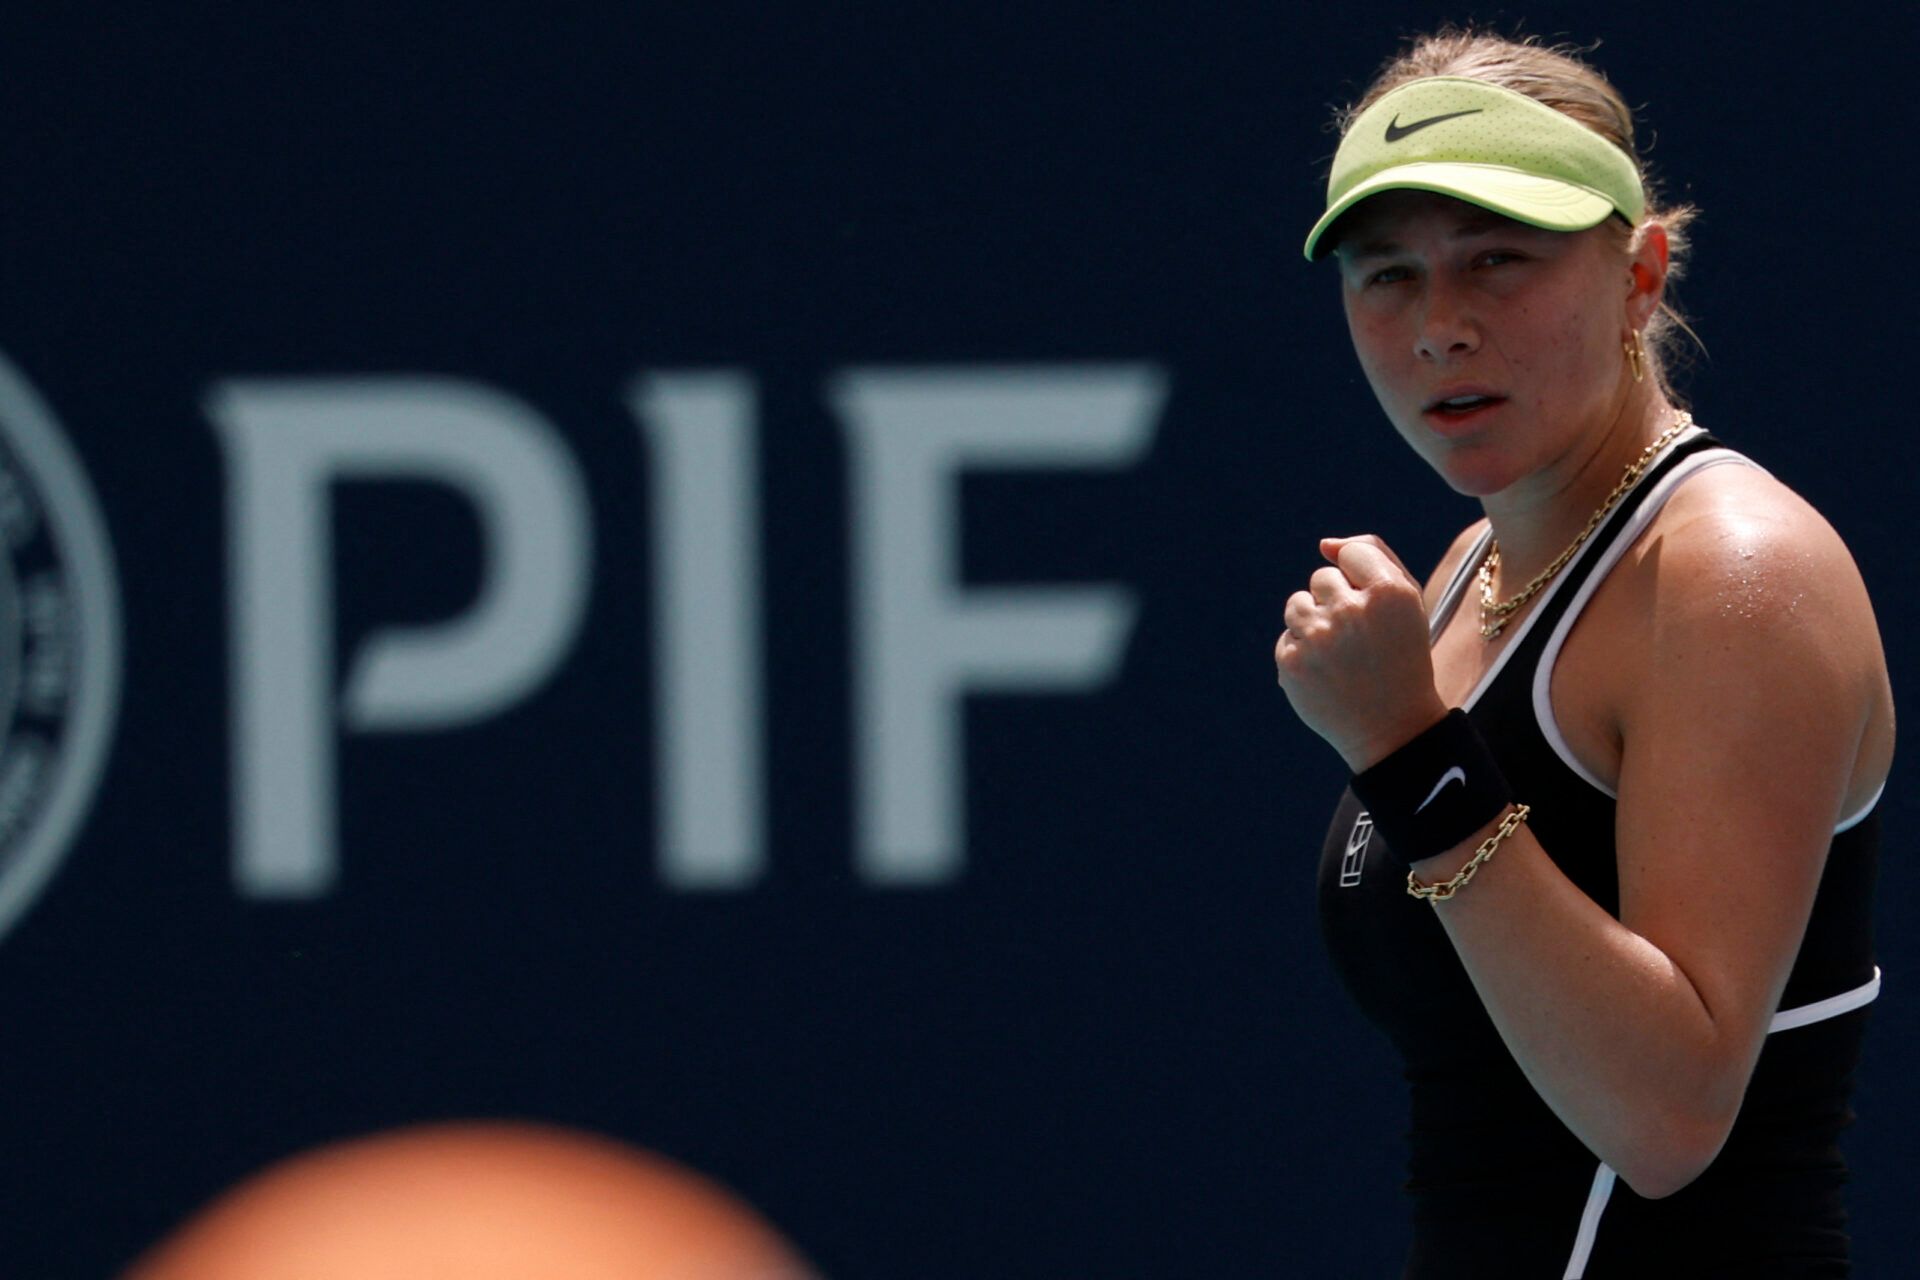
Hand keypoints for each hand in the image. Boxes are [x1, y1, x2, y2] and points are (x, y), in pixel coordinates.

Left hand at [1273, 535, 1448, 770]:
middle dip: (1337, 602)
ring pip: (1297, 603)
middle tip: (1360, 638)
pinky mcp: (1292, 663)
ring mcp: (1318, 638)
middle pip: (1322, 577)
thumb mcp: (1406, 602)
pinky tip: (1328, 674)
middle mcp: (1352, 611)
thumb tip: (1324, 544)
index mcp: (1390, 592)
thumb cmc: (1401, 656)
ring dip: (1314, 622)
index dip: (1361, 581)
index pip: (1352, 554)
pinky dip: (1303, 652)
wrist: (1394, 727)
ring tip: (1341, 653)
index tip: (1374, 609)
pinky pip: (1287, 636)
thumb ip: (1372, 555)